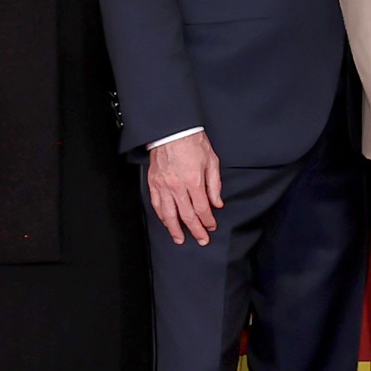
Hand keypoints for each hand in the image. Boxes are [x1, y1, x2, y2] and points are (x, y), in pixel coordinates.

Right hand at [144, 130, 222, 246]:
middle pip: (186, 215)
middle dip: (195, 230)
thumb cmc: (192, 142)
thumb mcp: (212, 161)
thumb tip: (217, 203)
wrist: (172, 130)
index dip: (208, 221)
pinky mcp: (153, 183)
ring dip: (175, 229)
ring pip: (169, 214)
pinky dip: (162, 216)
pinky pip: (157, 204)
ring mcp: (163, 186)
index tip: (211, 226)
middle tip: (201, 240)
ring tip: (180, 239)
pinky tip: (166, 222)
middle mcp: (177, 186)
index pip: (202, 209)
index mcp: (193, 181)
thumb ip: (215, 185)